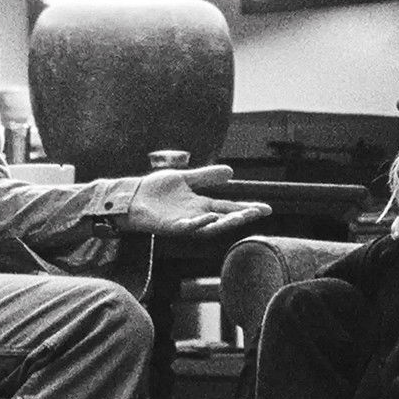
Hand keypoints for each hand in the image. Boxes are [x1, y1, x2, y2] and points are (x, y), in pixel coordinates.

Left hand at [121, 166, 272, 240]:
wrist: (131, 196)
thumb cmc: (156, 190)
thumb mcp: (185, 179)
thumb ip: (206, 177)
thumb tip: (231, 172)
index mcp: (200, 205)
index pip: (228, 208)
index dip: (246, 208)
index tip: (266, 208)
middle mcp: (195, 216)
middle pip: (223, 218)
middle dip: (241, 216)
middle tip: (258, 213)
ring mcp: (183, 222)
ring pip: (208, 226)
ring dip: (224, 222)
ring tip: (240, 216)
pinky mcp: (169, 226)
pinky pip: (186, 227)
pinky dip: (197, 223)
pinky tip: (207, 216)